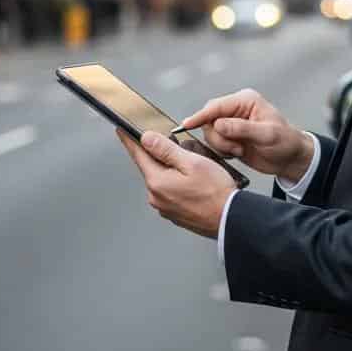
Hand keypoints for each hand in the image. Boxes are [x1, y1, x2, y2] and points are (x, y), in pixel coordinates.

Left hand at [116, 129, 233, 238]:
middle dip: (166, 155)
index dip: (130, 140)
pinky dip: (181, 183)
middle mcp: (156, 197)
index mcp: (157, 182)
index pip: (138, 155)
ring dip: (176, 170)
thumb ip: (165, 149)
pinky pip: (172, 191)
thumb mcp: (192, 162)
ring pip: (164, 178)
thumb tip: (147, 139)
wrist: (230, 219)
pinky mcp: (175, 213)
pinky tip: (198, 184)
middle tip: (186, 152)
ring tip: (198, 171)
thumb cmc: (215, 193)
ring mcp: (165, 207)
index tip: (122, 131)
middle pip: (153, 166)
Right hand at [179, 88, 313, 182]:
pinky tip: (237, 153)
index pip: (216, 106)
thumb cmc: (285, 142)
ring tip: (240, 151)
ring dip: (222, 145)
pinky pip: (215, 143)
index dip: (201, 115)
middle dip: (218, 137)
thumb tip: (219, 124)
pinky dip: (222, 151)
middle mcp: (236, 110)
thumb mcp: (266, 135)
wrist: (291, 159)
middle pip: (209, 119)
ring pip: (210, 133)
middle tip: (235, 148)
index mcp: (245, 101)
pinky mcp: (230, 137)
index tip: (187, 124)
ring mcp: (232, 124)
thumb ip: (242, 128)